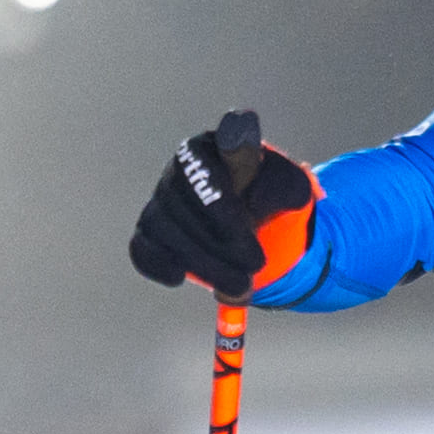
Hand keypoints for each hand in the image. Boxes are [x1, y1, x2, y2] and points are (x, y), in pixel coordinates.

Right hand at [127, 110, 315, 293]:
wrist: (258, 222)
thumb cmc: (271, 196)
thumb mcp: (291, 187)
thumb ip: (282, 185)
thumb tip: (257, 197)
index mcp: (210, 148)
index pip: (202, 166)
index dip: (219, 196)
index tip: (248, 215)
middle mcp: (177, 171)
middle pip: (184, 206)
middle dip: (221, 242)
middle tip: (256, 265)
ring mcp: (160, 202)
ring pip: (166, 231)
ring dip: (203, 263)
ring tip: (240, 284)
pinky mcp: (150, 234)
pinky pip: (142, 248)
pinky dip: (158, 264)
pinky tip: (180, 277)